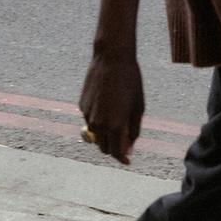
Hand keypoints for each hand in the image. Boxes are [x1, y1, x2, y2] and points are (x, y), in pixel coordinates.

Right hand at [78, 50, 143, 165]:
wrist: (111, 59)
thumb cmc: (130, 82)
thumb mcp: (138, 108)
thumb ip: (133, 130)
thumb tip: (129, 148)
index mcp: (115, 125)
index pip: (116, 152)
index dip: (122, 158)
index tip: (127, 161)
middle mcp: (99, 124)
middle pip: (104, 148)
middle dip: (114, 148)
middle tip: (124, 141)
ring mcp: (88, 115)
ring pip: (96, 135)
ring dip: (105, 135)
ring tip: (117, 119)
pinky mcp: (82, 106)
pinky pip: (90, 120)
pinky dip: (98, 120)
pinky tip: (107, 104)